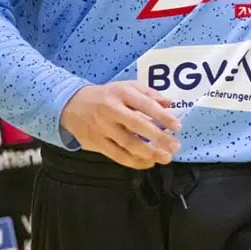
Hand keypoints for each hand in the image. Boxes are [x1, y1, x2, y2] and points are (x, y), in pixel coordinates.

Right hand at [60, 82, 180, 169]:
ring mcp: (103, 128)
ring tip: (165, 158)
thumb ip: (149, 94)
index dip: (163, 116)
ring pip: (128, 143)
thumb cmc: (107, 96)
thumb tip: (170, 104)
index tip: (178, 127)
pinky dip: (135, 161)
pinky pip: (118, 155)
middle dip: (159, 137)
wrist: (72, 104)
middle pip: (137, 125)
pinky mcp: (97, 142)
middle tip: (175, 146)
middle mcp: (111, 110)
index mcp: (121, 93)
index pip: (145, 105)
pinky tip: (148, 162)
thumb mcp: (126, 87)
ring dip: (149, 153)